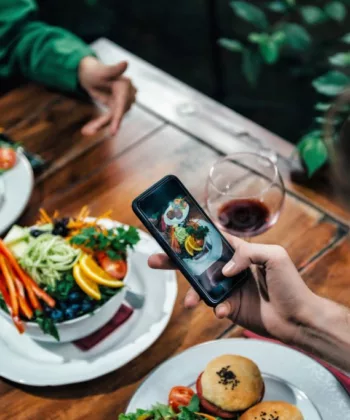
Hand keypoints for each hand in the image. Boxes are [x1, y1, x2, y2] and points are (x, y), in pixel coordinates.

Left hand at [78, 56, 136, 135]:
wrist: (90, 74)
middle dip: (102, 124)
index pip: (122, 106)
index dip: (118, 119)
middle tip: (87, 131)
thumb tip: (126, 63)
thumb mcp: (102, 71)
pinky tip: (87, 130)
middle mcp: (127, 96)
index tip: (113, 133)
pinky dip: (99, 124)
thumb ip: (114, 69)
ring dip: (99, 126)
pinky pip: (109, 119)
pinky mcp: (116, 108)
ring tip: (85, 131)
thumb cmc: (95, 70)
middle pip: (116, 114)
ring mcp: (122, 103)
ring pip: (111, 119)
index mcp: (125, 86)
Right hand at [148, 234, 314, 342]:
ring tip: (189, 303)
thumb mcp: (275, 256)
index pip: (213, 239)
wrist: (297, 319)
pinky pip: (214, 305)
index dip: (195, 233)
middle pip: (198, 261)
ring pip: (200, 286)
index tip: (174, 229)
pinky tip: (223, 310)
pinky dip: (215, 308)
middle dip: (175, 260)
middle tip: (154, 259)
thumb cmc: (290, 284)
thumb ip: (248, 253)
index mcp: (240, 252)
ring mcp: (228, 288)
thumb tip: (225, 271)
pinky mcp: (229, 306)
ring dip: (191, 292)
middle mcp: (230, 268)